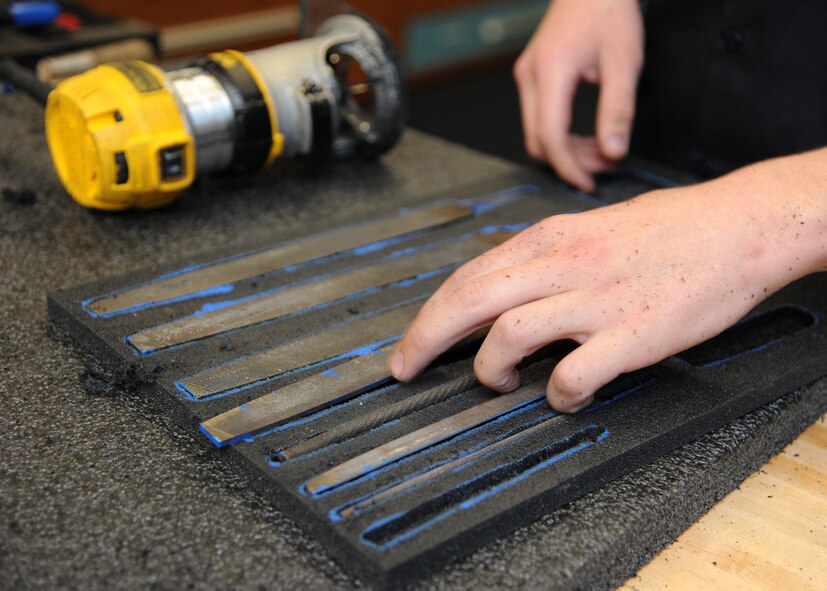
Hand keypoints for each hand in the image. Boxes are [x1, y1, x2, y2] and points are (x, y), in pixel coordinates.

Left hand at [389, 150, 826, 411]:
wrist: (740, 226)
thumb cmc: (669, 230)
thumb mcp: (591, 228)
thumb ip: (544, 258)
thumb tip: (503, 287)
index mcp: (550, 238)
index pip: (468, 277)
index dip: (429, 314)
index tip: (412, 342)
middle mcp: (563, 264)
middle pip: (469, 301)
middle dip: (425, 340)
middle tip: (405, 369)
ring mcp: (596, 298)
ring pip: (508, 335)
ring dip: (489, 368)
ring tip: (499, 381)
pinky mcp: (631, 332)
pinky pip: (572, 373)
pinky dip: (555, 393)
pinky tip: (561, 396)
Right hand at [514, 0, 643, 191]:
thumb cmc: (609, 13)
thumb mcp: (624, 63)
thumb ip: (618, 111)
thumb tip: (613, 153)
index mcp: (551, 71)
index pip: (551, 136)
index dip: (569, 167)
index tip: (590, 183)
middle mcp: (530, 77)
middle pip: (537, 141)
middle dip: (568, 161)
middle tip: (603, 165)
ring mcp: (526, 77)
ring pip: (536, 134)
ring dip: (565, 150)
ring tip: (600, 150)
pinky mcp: (530, 78)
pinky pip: (539, 119)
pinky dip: (561, 135)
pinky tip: (586, 135)